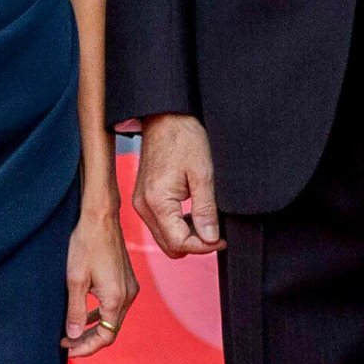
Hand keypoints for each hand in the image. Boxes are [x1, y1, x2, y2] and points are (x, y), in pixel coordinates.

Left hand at [62, 196, 138, 358]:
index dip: (85, 348)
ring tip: (72, 333)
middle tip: (66, 344)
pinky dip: (100, 315)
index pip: (105, 337)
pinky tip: (84, 315)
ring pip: (112, 319)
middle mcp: (128, 296)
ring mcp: (129, 288)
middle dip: (88, 340)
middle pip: (110, 331)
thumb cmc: (85, 244)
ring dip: (93, 328)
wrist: (100, 218)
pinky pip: (114, 306)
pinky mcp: (126, 280)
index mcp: (116, 298)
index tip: (67, 350)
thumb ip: (75, 310)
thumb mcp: (75, 280)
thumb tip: (73, 335)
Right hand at [134, 113, 224, 258]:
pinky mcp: (143, 198)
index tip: (222, 239)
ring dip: (186, 235)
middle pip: (169, 246)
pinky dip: (177, 225)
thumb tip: (210, 239)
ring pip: (164, 237)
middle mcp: (143, 206)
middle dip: (195, 244)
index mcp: (157, 202)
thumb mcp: (203, 174)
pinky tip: (193, 212)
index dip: (204, 246)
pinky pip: (160, 224)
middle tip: (217, 232)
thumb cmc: (184, 139)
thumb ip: (206, 210)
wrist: (165, 117)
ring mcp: (141, 203)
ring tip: (207, 220)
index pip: (179, 243)